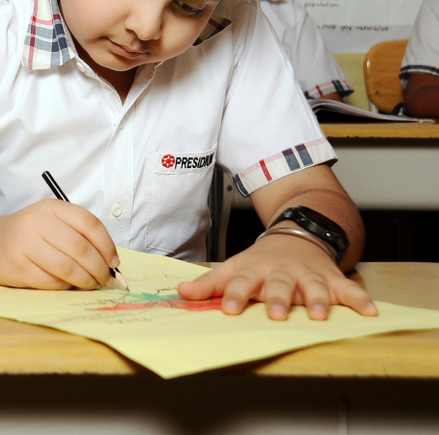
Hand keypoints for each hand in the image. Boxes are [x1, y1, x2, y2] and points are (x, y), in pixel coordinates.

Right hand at [0, 200, 117, 289]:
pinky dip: (66, 287)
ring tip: (91, 285)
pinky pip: (52, 282)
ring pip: (68, 268)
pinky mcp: (18, 268)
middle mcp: (37, 222)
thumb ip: (77, 235)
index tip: (114, 262)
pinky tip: (68, 285)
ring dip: (86, 281)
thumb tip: (110, 262)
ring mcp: (25, 245)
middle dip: (100, 269)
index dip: (107, 245)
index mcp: (50, 208)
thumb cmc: (24, 235)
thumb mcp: (49, 222)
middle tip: (106, 280)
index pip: (89, 223)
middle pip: (81, 248)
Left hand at [177, 232, 377, 319]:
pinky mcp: (332, 278)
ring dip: (315, 300)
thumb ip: (209, 283)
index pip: (240, 282)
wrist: (297, 234)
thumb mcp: (233, 266)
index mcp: (255, 269)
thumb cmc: (262, 260)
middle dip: (277, 299)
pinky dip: (359, 300)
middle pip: (278, 285)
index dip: (233, 294)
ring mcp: (308, 274)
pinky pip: (348, 290)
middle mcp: (282, 271)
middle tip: (276, 314)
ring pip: (313, 287)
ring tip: (317, 314)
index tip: (227, 308)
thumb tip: (180, 293)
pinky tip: (370, 312)